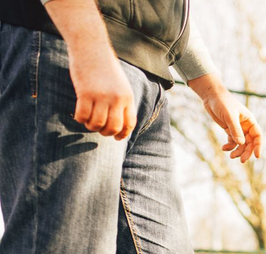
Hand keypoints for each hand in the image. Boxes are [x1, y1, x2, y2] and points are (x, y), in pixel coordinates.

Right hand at [44, 0, 136, 140]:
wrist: (91, 46)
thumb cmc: (104, 66)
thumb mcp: (120, 84)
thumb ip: (121, 102)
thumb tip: (118, 124)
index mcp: (127, 97)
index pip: (129, 123)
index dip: (123, 134)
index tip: (116, 138)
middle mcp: (116, 98)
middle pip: (113, 127)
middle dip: (105, 133)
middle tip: (98, 129)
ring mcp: (101, 96)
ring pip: (97, 124)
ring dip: (91, 127)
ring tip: (88, 122)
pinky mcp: (85, 92)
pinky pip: (82, 115)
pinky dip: (80, 119)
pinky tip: (79, 116)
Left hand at [189, 74, 262, 162]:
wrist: (212, 97)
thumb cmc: (223, 103)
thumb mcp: (229, 116)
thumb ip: (235, 130)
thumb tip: (241, 144)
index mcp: (250, 121)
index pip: (258, 136)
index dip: (259, 146)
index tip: (257, 156)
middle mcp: (246, 126)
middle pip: (250, 143)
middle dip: (246, 152)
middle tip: (242, 161)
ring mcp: (238, 129)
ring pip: (241, 144)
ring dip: (237, 151)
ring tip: (231, 156)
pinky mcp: (230, 130)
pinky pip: (232, 142)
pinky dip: (229, 146)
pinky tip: (224, 148)